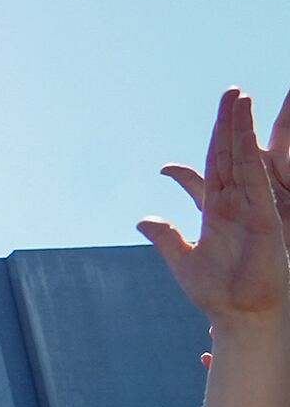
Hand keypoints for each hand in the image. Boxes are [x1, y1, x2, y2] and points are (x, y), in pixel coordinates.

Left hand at [141, 89, 289, 326]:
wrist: (239, 315)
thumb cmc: (218, 293)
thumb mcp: (184, 262)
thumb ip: (168, 237)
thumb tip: (143, 220)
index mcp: (218, 209)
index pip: (214, 165)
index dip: (217, 139)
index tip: (219, 114)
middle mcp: (237, 202)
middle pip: (233, 154)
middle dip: (233, 123)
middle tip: (234, 91)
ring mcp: (252, 207)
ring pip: (245, 160)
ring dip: (241, 130)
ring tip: (241, 99)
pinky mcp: (264, 217)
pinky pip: (255, 181)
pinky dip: (249, 158)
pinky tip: (244, 135)